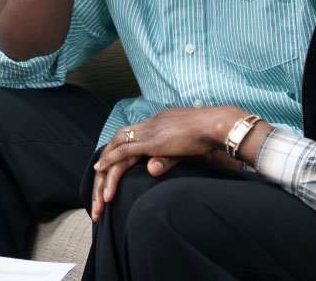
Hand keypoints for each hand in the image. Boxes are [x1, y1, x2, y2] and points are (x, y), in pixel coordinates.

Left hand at [90, 106, 247, 220]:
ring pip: (116, 148)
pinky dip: (110, 160)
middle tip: (98, 185)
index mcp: (157, 126)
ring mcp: (148, 131)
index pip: (130, 138)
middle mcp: (148, 126)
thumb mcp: (183, 153)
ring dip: (105, 170)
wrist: (217, 127)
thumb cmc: (207, 139)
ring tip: (98, 189)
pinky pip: (123, 151)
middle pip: (117, 143)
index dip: (117, 154)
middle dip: (106, 165)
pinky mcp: (150, 141)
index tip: (108, 171)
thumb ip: (166, 160)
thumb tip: (151, 170)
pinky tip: (99, 170)